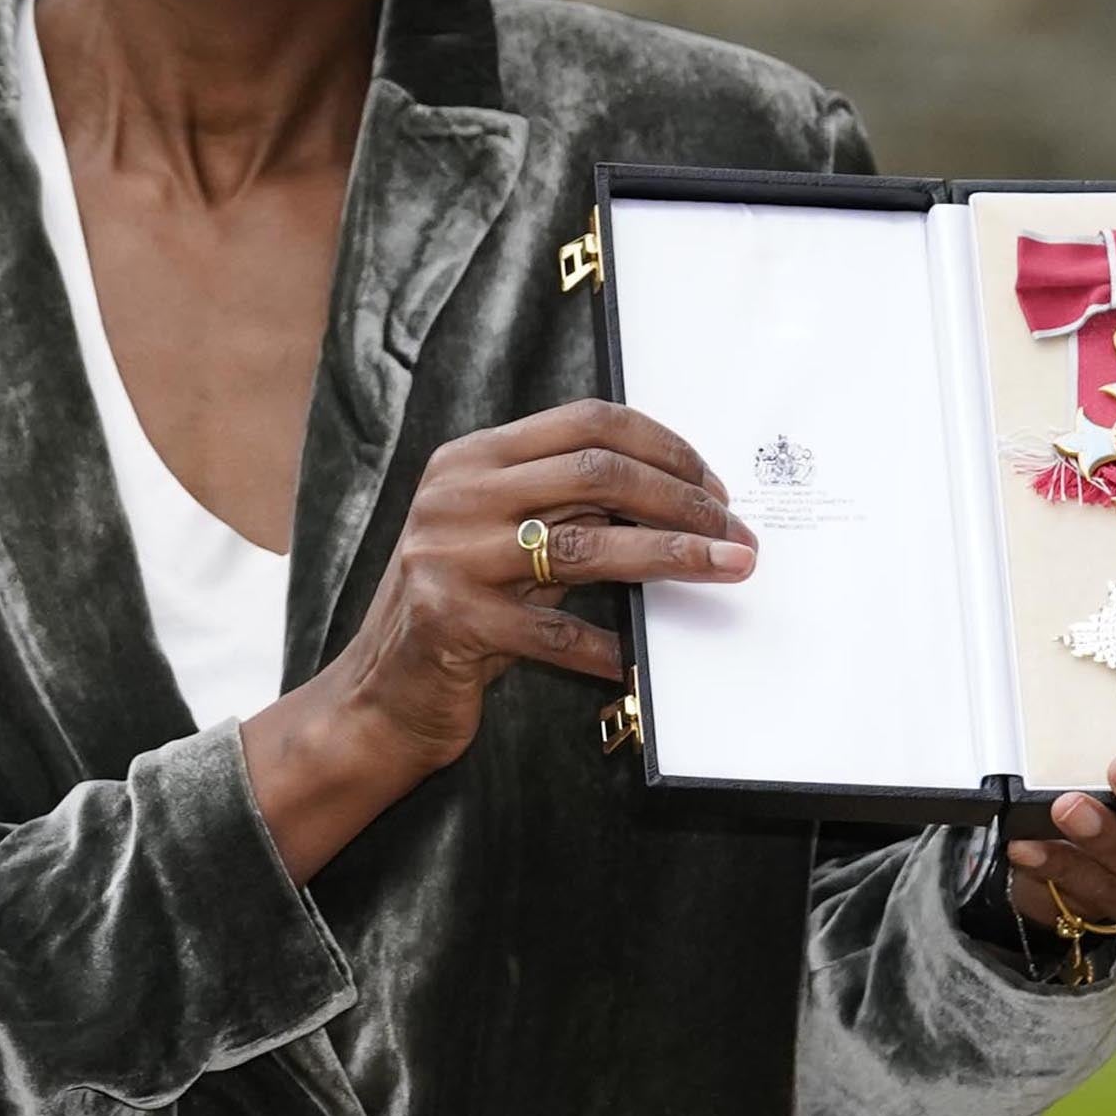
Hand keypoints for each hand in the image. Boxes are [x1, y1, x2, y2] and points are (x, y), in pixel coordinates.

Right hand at [244, 399, 757, 877]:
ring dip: (672, 558)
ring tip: (726, 571)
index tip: (714, 485)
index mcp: (469, 459)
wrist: (380, 693)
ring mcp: (448, 555)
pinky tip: (636, 662)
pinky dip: (607, 649)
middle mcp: (455, 495)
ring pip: (587, 543)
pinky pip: (555, 633)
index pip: (585, 422)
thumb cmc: (459, 613)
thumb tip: (676, 498)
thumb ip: (566, 509)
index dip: (663, 446)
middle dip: (682, 502)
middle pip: (596, 472)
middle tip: (735, 534)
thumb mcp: (504, 542)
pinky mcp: (451, 620)